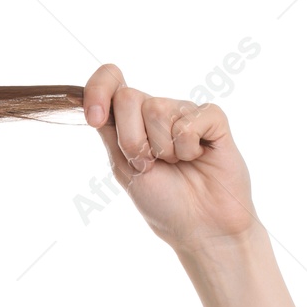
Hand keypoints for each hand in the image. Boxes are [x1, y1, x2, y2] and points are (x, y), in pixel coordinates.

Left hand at [82, 62, 257, 252]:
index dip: (98, 90)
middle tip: (150, 164)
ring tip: (177, 164)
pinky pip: (189, 121)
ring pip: (157, 109)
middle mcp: (157, 110)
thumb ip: (110, 132)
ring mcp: (185, 112)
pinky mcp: (212, 118)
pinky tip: (198, 158)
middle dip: (132, 140)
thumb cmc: (163, 201)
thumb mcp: (123, 167)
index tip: (94, 119)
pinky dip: (188, 148)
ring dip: (162, 149)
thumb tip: (94, 105)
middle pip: (129, 97)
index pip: (110, 81)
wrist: (199, 225)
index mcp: (132, 120)